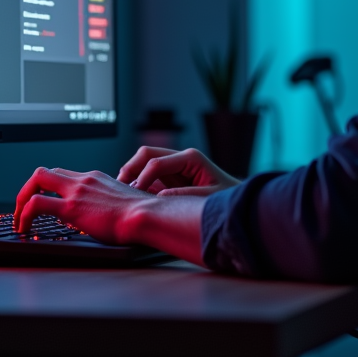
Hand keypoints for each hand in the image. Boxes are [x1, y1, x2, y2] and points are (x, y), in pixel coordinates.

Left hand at [13, 165, 207, 264]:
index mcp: (96, 178)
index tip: (43, 201)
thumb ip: (110, 203)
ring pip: (36, 180)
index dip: (49, 187)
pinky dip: (24, 215)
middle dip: (29, 189)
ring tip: (19, 220)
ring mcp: (77, 191)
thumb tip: (108, 214)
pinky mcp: (72, 207)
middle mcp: (84, 180)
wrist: (148, 215)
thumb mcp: (123, 202)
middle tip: (23, 208)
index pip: (64, 174)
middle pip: (46, 172)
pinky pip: (36, 205)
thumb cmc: (143, 214)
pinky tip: (24, 228)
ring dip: (22, 200)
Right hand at [116, 146, 240, 195]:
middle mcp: (181, 158)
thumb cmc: (228, 199)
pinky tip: (133, 198)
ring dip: (132, 176)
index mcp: (191, 158)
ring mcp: (175, 167)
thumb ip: (187, 196)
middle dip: (130, 169)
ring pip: (144, 163)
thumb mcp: (211, 199)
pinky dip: (139, 185)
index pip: (156, 162)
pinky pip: (149, 177)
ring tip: (122, 193)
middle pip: (146, 154)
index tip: (134, 195)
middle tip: (119, 188)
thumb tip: (161, 196)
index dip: (142, 178)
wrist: (239, 202)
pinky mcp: (172, 177)